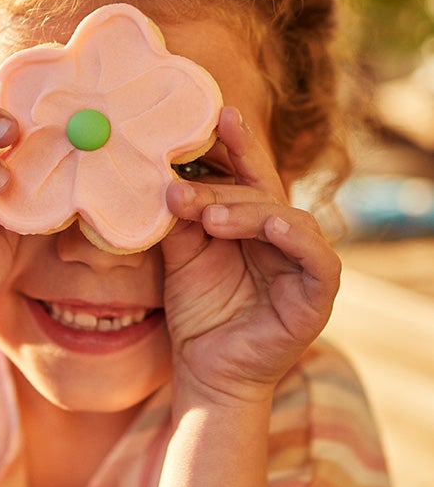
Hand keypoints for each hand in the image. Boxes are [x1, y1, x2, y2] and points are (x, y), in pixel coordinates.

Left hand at [162, 106, 340, 405]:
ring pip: (289, 219)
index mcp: (252, 225)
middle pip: (262, 196)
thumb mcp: (182, 257)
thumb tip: (168, 177)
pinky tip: (274, 226)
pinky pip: (319, 262)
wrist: (204, 370)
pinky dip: (298, 240)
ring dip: (250, 212)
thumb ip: (182, 220)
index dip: (238, 147)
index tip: (218, 115)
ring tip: (211, 217)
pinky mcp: (315, 297)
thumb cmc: (197, 312)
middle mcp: (281, 239)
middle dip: (222, 188)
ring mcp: (302, 266)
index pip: (249, 178)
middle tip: (180, 192)